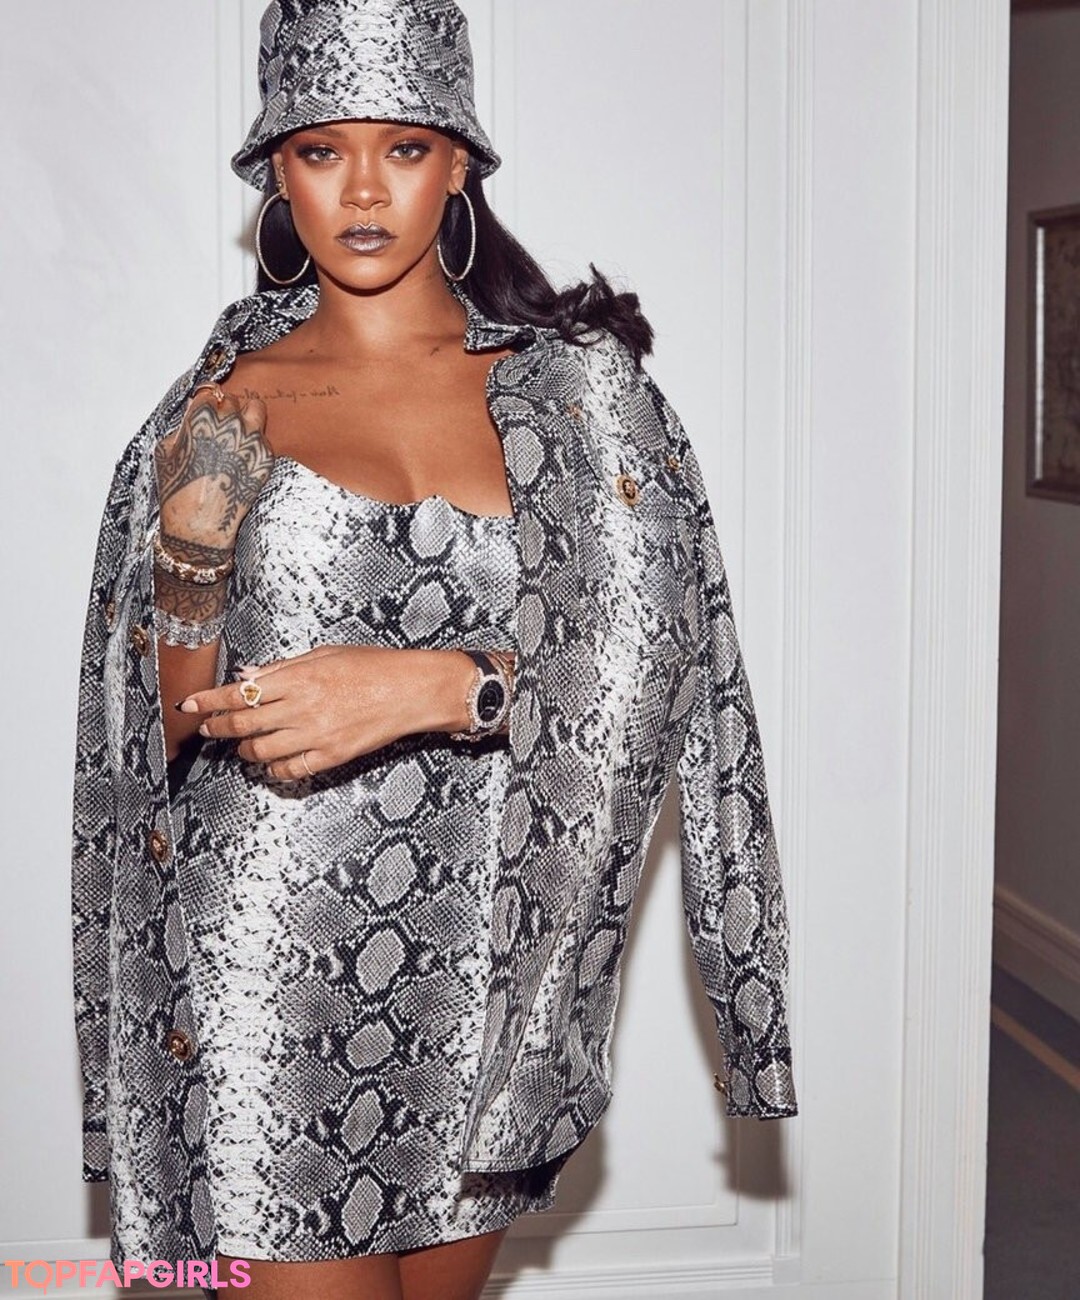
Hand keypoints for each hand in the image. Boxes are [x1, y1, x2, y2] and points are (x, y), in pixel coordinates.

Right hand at [155, 385, 271, 556]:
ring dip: (248, 416)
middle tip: (220, 426)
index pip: (209, 392)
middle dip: (226, 410)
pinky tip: (242, 459)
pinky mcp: (266, 458)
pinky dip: (255, 444)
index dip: (207, 402)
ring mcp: (251, 440)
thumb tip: (195, 411)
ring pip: (257, 410)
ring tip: (239, 430)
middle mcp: (230, 425)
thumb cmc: (178, 488)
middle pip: (233, 400)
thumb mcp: (165, 450)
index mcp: (201, 418)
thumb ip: (182, 424)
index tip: (208, 407)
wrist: (199, 524)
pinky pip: (264, 439)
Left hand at [177, 644, 474, 780]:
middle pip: (242, 723)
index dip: (208, 700)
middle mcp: (302, 707)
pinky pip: (288, 769)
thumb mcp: (325, 654)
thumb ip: (283, 668)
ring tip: (241, 744)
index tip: (190, 704)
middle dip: (217, 726)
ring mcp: (316, 734)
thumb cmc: (373, 666)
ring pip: (260, 750)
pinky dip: (272, 767)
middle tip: (207, 727)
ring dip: (243, 749)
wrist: (412, 690)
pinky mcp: (331, 756)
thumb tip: (248, 676)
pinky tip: (270, 760)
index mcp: (298, 677)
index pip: (239, 692)